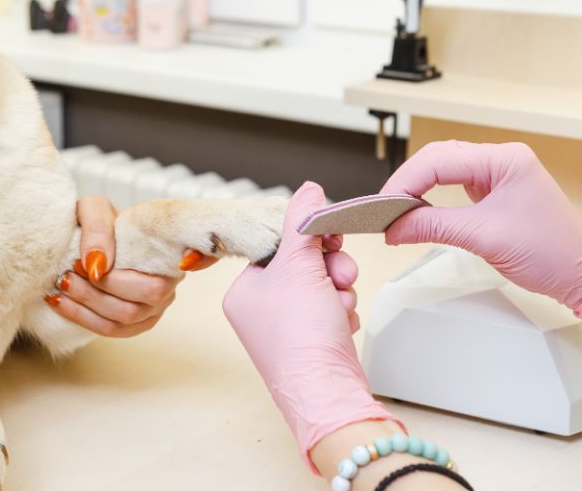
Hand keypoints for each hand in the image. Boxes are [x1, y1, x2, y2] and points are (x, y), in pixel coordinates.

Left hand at [45, 195, 213, 336]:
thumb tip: (98, 266)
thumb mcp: (94, 209)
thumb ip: (98, 227)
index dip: (192, 263)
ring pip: (124, 318)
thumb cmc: (100, 220)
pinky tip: (59, 302)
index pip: (189, 261)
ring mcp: (154, 307)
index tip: (159, 263)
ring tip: (60, 283)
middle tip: (69, 269)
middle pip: (143, 299)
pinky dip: (82, 317)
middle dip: (101, 289)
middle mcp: (169, 283)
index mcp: (169, 251)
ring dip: (86, 303)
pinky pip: (111, 330)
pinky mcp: (135, 323)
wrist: (90, 235)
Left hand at [222, 182, 401, 471]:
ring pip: (321, 285)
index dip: (306, 237)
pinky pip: (330, 309)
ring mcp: (284, 328)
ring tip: (340, 303)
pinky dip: (341, 311)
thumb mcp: (300, 265)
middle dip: (329, 267)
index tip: (329, 234)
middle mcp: (258, 309)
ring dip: (338, 288)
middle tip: (340, 272)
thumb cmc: (302, 336)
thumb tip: (307, 189)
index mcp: (242, 290)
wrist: (328, 394)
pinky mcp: (310, 342)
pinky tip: (342, 322)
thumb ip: (302, 222)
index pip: (276, 244)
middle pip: (301, 263)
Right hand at [382, 141, 581, 314]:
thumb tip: (395, 227)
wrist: (581, 275)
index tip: (384, 206)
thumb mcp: (484, 237)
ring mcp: (498, 175)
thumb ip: (433, 227)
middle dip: (407, 182)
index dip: (405, 182)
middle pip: (437, 158)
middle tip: (384, 208)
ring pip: (442, 169)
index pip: (438, 161)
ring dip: (417, 187)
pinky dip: (430, 196)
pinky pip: (453, 185)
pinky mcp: (494, 192)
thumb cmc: (553, 253)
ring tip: (396, 210)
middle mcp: (501, 160)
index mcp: (504, 159)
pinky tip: (418, 209)